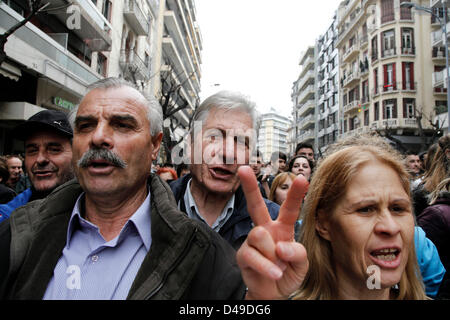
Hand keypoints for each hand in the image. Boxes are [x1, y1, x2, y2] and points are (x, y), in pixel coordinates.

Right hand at [237, 166, 308, 299]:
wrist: (273, 293)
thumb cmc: (287, 273)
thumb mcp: (302, 265)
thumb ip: (299, 253)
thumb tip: (281, 246)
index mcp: (282, 229)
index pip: (289, 209)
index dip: (296, 194)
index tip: (302, 178)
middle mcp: (265, 230)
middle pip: (256, 205)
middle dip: (250, 186)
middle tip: (243, 168)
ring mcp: (252, 242)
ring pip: (259, 234)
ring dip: (271, 253)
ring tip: (276, 265)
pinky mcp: (243, 254)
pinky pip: (254, 255)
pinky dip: (267, 267)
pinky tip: (274, 274)